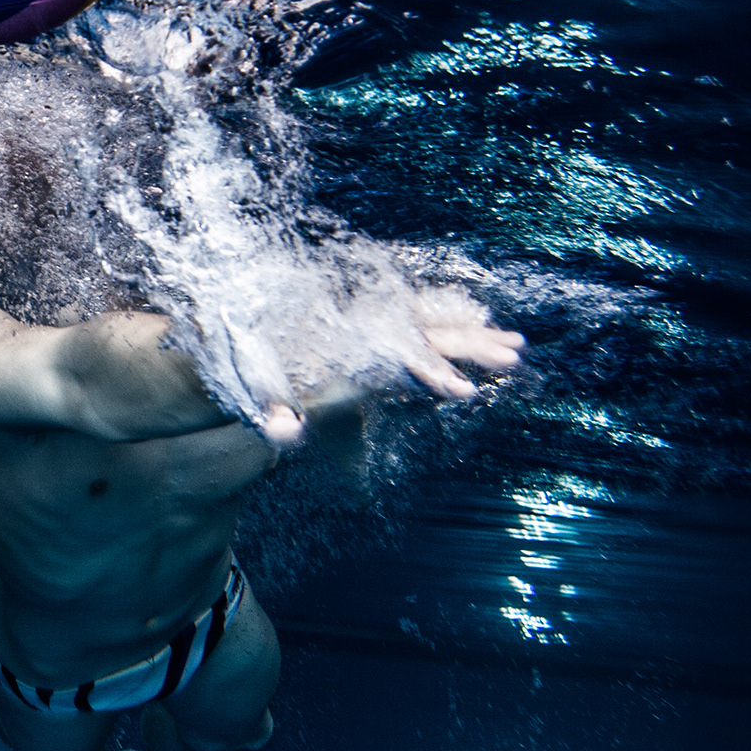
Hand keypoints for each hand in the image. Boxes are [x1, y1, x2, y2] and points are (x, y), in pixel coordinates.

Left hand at [260, 306, 524, 445]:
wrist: (235, 342)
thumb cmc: (249, 373)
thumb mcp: (255, 397)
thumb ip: (271, 416)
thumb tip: (285, 430)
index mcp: (335, 347)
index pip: (392, 357)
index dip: (428, 371)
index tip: (463, 389)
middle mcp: (356, 331)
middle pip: (421, 332)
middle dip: (467, 346)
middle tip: (514, 355)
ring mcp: (365, 327)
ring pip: (427, 323)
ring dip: (469, 334)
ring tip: (515, 346)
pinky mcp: (369, 329)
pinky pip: (418, 320)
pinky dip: (450, 322)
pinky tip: (481, 328)